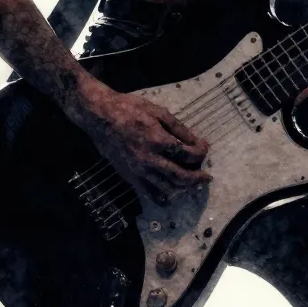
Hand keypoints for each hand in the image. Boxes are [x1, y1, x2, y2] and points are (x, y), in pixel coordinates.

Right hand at [81, 88, 210, 204]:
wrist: (100, 117)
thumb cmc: (129, 109)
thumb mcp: (157, 111)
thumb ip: (179, 129)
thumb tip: (196, 142)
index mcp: (158, 140)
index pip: (188, 154)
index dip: (201, 153)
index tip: (204, 148)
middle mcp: (150, 159)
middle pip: (181, 176)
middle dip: (197, 178)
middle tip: (206, 177)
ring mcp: (139, 171)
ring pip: (167, 188)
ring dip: (184, 188)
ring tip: (193, 184)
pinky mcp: (130, 177)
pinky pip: (149, 194)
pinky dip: (163, 198)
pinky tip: (171, 196)